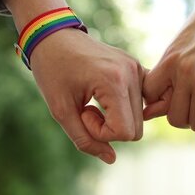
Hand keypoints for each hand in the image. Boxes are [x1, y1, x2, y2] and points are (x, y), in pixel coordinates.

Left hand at [30, 30, 144, 163]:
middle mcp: (132, 72)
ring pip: (140, 118)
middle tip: (87, 110)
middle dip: (109, 128)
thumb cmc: (52, 70)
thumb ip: (84, 139)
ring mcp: (137, 68)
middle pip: (136, 129)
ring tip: (94, 102)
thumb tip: (111, 159)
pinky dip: (126, 107)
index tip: (82, 114)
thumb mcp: (60, 110)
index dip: (101, 134)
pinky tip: (107, 99)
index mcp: (114, 81)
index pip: (125, 132)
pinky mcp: (137, 67)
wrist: (53, 35)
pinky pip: (142, 101)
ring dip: (116, 118)